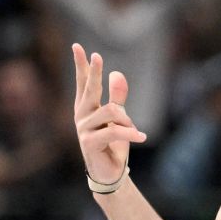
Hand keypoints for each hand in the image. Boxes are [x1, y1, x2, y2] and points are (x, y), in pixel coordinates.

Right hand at [72, 43, 146, 184]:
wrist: (110, 172)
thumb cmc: (113, 144)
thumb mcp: (119, 118)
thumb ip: (117, 97)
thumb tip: (117, 73)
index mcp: (86, 108)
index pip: (82, 82)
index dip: (81, 65)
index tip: (78, 46)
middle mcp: (82, 116)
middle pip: (90, 89)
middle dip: (94, 72)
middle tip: (97, 55)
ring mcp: (83, 129)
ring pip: (111, 112)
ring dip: (127, 120)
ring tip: (134, 130)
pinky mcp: (90, 143)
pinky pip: (115, 131)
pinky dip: (131, 133)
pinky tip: (142, 137)